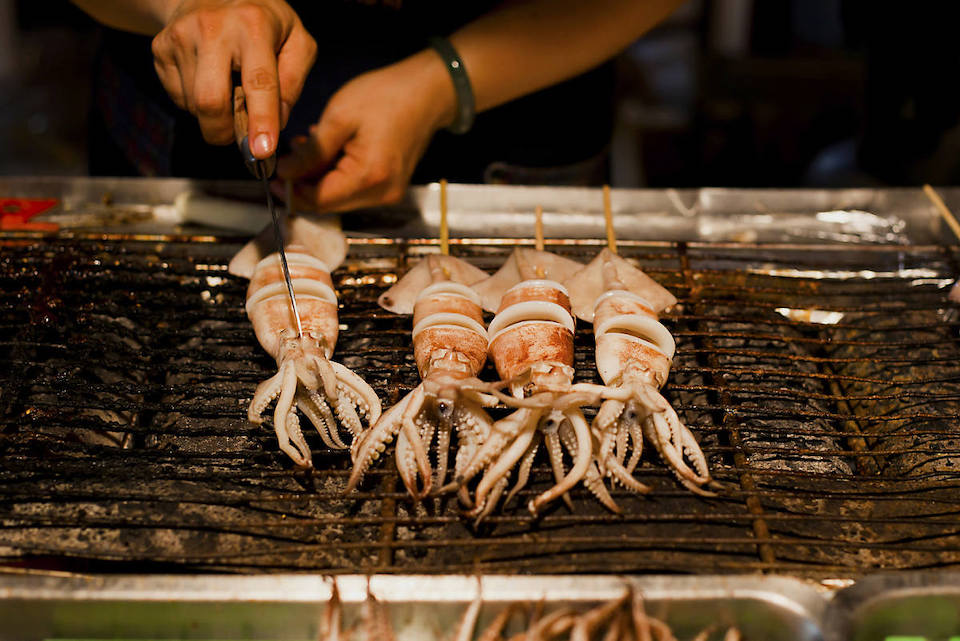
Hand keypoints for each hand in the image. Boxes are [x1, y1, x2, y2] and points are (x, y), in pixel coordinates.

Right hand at [151, 0, 315, 156]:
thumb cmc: (264, 22)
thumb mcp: (296, 41)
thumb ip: (294, 81)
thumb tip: (277, 121)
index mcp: (254, 26)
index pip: (259, 83)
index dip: (261, 121)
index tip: (263, 151)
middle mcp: (213, 28)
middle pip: (211, 102)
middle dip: (224, 132)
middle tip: (236, 136)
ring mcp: (181, 36)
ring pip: (194, 105)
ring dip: (214, 114)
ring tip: (226, 87)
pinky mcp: (160, 47)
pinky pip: (178, 97)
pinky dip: (196, 102)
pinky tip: (208, 78)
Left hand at [277, 49, 455, 212]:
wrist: (428, 92)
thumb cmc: (386, 97)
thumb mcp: (339, 118)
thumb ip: (310, 152)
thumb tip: (284, 173)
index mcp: (369, 177)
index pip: (319, 200)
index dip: (291, 191)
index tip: (272, 176)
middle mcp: (381, 194)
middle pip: (329, 204)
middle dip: (303, 186)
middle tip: (287, 159)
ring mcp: (389, 193)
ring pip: (340, 198)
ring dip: (319, 179)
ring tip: (308, 148)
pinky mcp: (391, 187)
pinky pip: (354, 189)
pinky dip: (336, 176)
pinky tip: (329, 151)